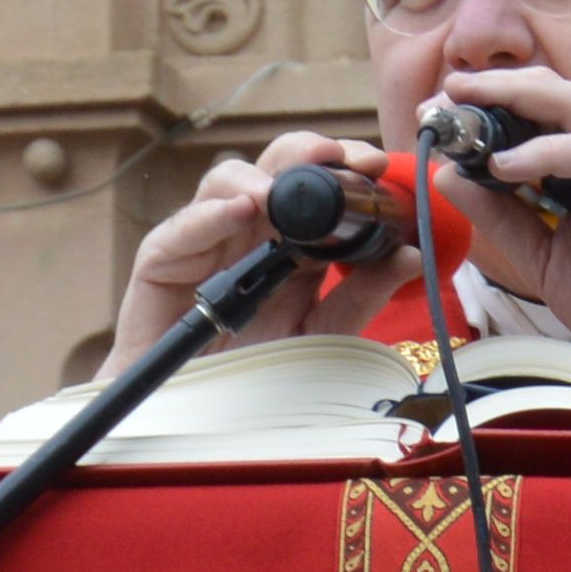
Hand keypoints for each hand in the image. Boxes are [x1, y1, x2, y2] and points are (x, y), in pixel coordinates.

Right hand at [126, 131, 411, 353]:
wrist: (191, 418)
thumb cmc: (254, 376)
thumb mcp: (318, 337)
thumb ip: (358, 299)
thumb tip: (409, 256)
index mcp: (292, 245)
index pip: (319, 188)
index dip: (342, 166)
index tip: (374, 165)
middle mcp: (250, 232)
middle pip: (273, 170)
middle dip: (303, 153)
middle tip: (332, 154)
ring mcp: (205, 241)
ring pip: (223, 183)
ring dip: (252, 178)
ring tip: (276, 192)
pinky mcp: (161, 263)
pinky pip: (178, 230)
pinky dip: (206, 217)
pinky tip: (237, 211)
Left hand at [435, 61, 570, 402]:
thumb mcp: (540, 257)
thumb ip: (500, 217)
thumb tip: (449, 176)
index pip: (537, 111)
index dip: (489, 101)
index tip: (438, 107)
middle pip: (556, 93)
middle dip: (499, 86)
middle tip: (450, 93)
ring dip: (522, 104)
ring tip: (472, 123)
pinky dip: (555, 151)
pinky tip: (510, 166)